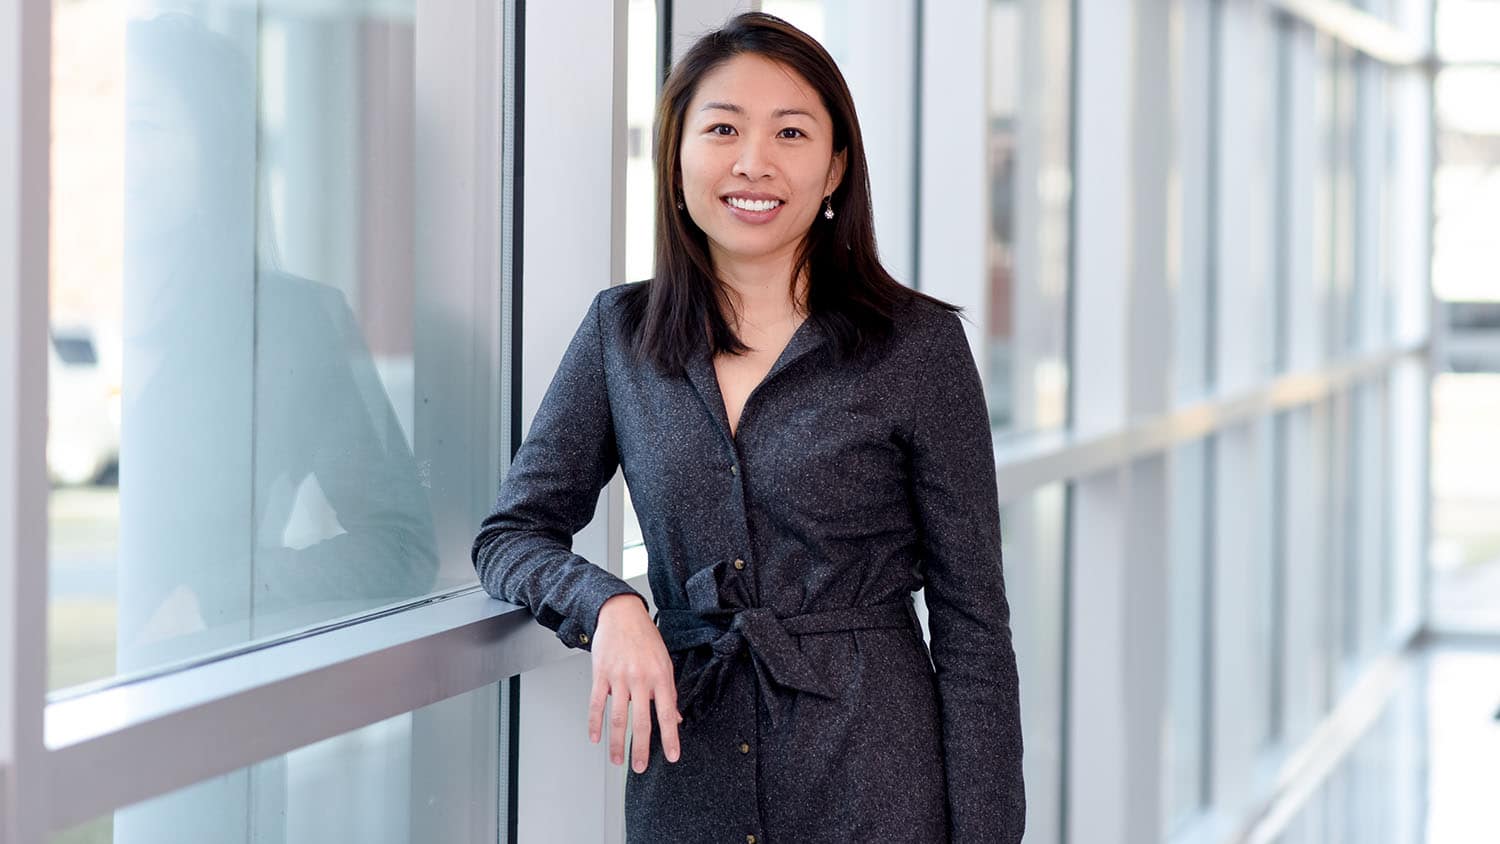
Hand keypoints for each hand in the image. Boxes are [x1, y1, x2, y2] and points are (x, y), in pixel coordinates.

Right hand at [588, 593, 682, 772]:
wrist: (621, 614)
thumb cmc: (645, 637)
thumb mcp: (665, 662)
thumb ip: (669, 691)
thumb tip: (676, 717)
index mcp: (660, 676)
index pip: (667, 713)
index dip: (671, 737)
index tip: (672, 756)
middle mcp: (640, 679)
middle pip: (641, 721)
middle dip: (641, 748)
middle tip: (639, 767)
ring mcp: (619, 677)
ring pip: (617, 718)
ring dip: (617, 742)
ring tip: (617, 759)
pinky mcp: (601, 674)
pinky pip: (596, 704)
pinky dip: (595, 723)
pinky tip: (596, 738)